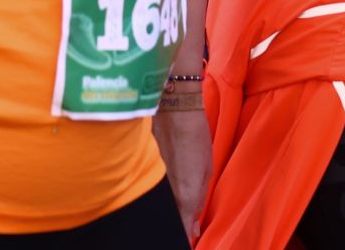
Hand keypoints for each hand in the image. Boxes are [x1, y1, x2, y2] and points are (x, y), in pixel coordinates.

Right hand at [153, 101, 212, 242]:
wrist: (172, 108)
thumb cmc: (194, 136)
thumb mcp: (206, 169)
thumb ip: (198, 202)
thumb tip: (192, 229)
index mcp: (185, 198)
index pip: (181, 230)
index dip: (184, 236)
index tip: (188, 236)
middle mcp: (165, 196)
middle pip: (169, 220)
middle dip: (175, 223)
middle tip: (183, 217)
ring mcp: (150, 185)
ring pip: (158, 207)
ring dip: (166, 208)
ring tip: (175, 189)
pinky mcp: (138, 173)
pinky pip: (147, 192)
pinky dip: (154, 193)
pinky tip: (162, 181)